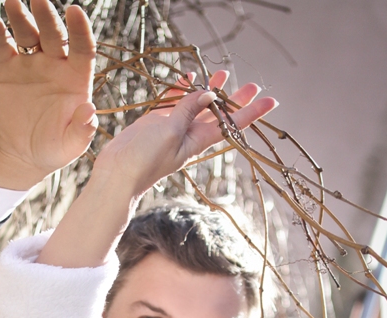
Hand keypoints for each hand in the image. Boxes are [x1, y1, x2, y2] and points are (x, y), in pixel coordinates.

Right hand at [0, 0, 96, 189]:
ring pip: (28, 34)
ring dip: (21, 17)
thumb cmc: (53, 149)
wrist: (22, 153)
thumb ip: (81, 130)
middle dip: (47, 16)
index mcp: (76, 80)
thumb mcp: (70, 146)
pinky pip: (4, 46)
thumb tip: (89, 111)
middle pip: (53, 35)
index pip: (82, 49)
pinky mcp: (9, 68)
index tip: (75, 11)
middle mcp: (56, 65)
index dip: (80, 30)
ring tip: (12, 1)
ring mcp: (32, 64)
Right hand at [37, 72, 276, 268]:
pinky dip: (181, 91)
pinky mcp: (155, 124)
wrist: (116, 174)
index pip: (230, 125)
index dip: (251, 112)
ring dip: (209, 91)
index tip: (271, 101)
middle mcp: (188, 136)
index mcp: (196, 142)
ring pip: (196, 106)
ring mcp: (171, 129)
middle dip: (235, 100)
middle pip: (217, 115)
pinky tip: (188, 77)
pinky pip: (173, 103)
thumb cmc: (144, 159)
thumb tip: (207, 93)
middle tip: (253, 85)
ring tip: (223, 74)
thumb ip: (188, 110)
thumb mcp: (170, 131)